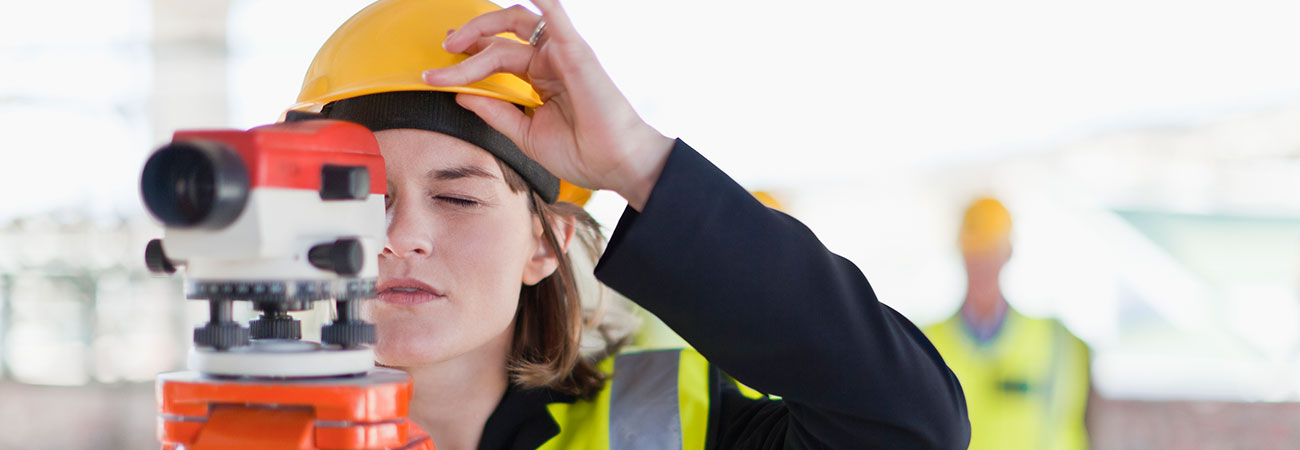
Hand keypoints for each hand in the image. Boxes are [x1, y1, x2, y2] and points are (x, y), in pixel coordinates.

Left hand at [424, 0, 673, 210]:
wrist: (615, 165)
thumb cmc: (582, 152)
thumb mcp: (525, 135)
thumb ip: (495, 113)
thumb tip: (461, 94)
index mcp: (540, 78)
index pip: (496, 56)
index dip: (467, 56)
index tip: (440, 66)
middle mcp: (550, 61)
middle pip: (499, 40)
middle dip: (466, 43)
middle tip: (441, 58)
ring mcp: (562, 54)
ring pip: (515, 26)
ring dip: (482, 26)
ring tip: (455, 41)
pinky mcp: (575, 52)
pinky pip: (556, 17)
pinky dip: (544, 1)